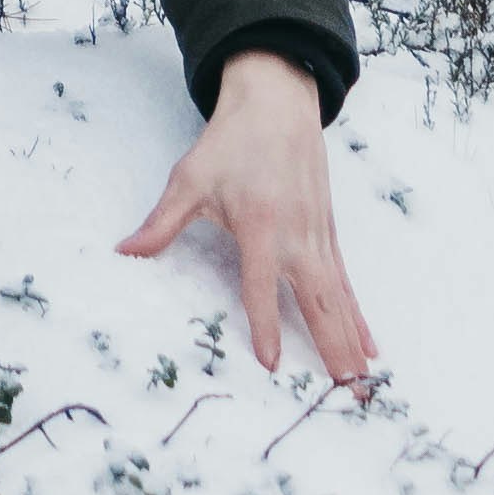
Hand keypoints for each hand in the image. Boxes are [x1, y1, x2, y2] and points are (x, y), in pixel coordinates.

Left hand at [119, 51, 377, 387]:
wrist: (277, 101)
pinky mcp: (329, 233)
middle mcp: (296, 235)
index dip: (265, 323)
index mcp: (259, 224)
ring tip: (365, 384)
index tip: (271, 363)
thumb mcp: (190, 178)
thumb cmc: (231, 142)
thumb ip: (161, 223)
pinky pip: (346, 283)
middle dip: (330, 347)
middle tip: (346, 392)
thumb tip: (123, 252)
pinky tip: (370, 347)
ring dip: (351, 342)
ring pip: (338, 298)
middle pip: (316, 301)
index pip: (260, 285)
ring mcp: (318, 236)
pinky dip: (358, 316)